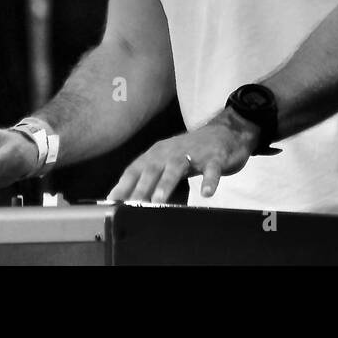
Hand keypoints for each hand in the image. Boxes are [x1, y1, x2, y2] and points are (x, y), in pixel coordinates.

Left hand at [106, 110, 258, 203]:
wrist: (225, 132)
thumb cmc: (191, 152)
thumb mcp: (168, 162)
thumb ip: (151, 179)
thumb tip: (130, 201)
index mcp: (157, 154)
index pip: (135, 170)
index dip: (123, 185)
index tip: (112, 201)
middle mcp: (171, 152)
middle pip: (153, 170)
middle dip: (141, 188)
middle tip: (132, 205)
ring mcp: (193, 154)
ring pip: (176, 168)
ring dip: (166, 183)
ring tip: (159, 199)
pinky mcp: (215, 157)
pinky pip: (212, 169)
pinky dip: (209, 180)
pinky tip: (207, 193)